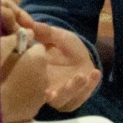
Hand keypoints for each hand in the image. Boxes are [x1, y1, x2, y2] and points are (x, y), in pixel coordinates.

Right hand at [0, 2, 100, 121]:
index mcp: (35, 73)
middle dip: (56, 91)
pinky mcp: (73, 101)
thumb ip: (44, 32)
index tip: (42, 84)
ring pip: (62, 100)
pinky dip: (89, 87)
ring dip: (74, 89)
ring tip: (82, 75)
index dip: (32, 85)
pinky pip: (79, 99)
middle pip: (45, 97)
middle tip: (66, 83)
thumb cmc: (64, 47)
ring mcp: (59, 97)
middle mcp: (44, 89)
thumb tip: (28, 21)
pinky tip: (95, 73)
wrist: (81, 58)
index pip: (28, 82)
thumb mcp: (56, 36)